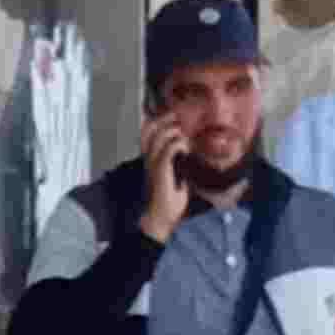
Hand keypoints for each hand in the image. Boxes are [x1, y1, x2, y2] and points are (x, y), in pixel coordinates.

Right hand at [138, 110, 190, 243]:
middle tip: (177, 116)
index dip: (155, 121)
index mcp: (150, 160)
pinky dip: (179, 145)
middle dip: (163, 120)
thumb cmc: (169, 201)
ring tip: (184, 139)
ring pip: (159, 137)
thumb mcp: (176, 178)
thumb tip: (188, 153)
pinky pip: (168, 149)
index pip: (146, 134)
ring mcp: (153, 164)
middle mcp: (148, 159)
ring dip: (174, 133)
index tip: (170, 116)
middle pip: (149, 130)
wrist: (160, 218)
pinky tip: (185, 150)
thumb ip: (178, 164)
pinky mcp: (160, 170)